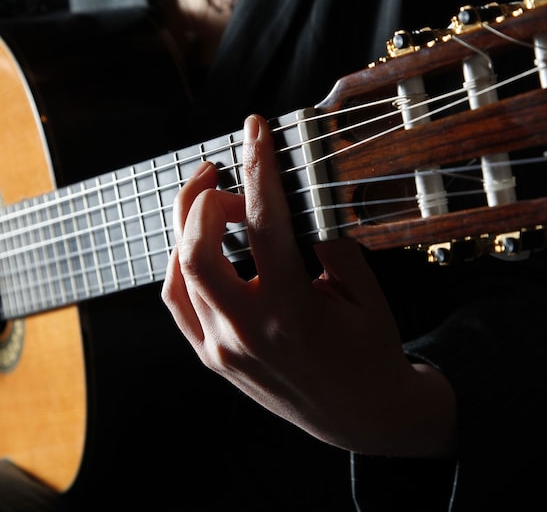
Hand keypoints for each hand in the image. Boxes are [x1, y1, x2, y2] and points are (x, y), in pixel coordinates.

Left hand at [162, 115, 454, 455]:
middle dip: (203, 198)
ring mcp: (222, 349)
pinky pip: (177, 301)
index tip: (255, 129)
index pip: (264, 223)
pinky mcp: (211, 358)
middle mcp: (248, 332)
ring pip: (178, 273)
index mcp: (293, 311)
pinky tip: (202, 244)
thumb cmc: (369, 350)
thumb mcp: (364, 291)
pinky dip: (182, 264)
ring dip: (187, 227)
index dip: (258, 166)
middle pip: (196, 248)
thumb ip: (329, 240)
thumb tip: (298, 191)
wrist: (362, 416)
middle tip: (223, 175)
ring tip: (212, 204)